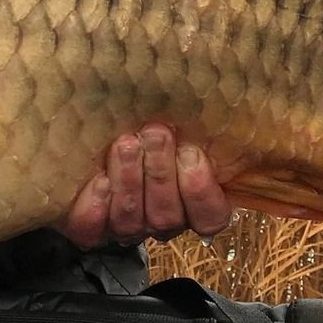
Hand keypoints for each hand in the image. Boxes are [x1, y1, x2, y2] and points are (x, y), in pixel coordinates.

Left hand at [58, 122, 232, 248]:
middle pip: (167, 216)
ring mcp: (124, 227)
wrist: (88, 142)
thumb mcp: (178, 127)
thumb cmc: (145, 129)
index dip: (201, 190)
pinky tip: (99, 180)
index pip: (210, 217)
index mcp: (191, 204)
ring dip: (130, 181)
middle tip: (155, 134)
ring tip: (126, 144)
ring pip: (131, 219)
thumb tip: (233, 93)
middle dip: (161, 172)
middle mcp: (160, 220)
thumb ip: (195, 128)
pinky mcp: (89, 227)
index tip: (191, 152)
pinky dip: (96, 206)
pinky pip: (92, 229)